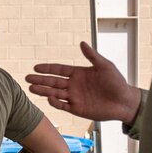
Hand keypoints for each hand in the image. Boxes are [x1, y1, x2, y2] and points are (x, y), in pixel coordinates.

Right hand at [27, 42, 142, 124]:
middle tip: (26, 79)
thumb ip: (92, 56)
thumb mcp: (105, 66)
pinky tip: (49, 98)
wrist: (124, 101)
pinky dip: (55, 102)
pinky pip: (63, 105)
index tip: (35, 67)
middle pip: (53, 82)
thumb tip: (82, 43)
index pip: (59, 70)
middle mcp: (74, 85)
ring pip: (55, 93)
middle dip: (40, 80)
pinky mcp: (78, 109)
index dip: (47, 69)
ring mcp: (75, 97)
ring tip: (31, 88)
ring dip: (43, 91)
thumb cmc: (117, 82)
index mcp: (79, 73)